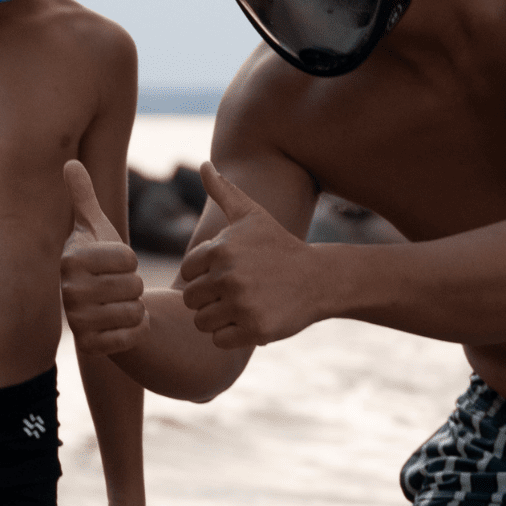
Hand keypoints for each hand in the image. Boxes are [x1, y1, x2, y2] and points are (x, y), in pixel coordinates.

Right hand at [61, 160, 148, 353]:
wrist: (95, 303)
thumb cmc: (99, 257)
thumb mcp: (95, 226)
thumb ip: (83, 195)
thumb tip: (70, 162)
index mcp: (72, 259)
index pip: (129, 258)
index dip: (130, 260)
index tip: (114, 262)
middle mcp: (69, 291)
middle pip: (134, 285)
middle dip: (134, 284)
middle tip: (117, 285)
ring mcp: (77, 321)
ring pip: (136, 310)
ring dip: (136, 307)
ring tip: (119, 302)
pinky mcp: (90, 346)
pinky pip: (132, 336)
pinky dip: (136, 329)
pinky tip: (122, 323)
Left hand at [179, 162, 318, 349]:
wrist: (317, 277)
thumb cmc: (278, 244)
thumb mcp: (252, 214)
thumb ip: (223, 191)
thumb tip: (204, 164)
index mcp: (221, 249)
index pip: (189, 272)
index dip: (206, 274)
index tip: (230, 271)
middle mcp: (229, 276)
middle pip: (192, 300)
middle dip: (210, 298)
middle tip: (237, 291)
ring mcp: (242, 304)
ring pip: (202, 322)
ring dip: (219, 318)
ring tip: (244, 304)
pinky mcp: (254, 330)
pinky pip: (219, 341)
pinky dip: (232, 336)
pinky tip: (252, 319)